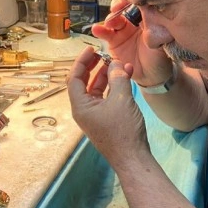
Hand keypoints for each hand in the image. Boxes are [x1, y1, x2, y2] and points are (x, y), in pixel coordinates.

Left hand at [68, 47, 148, 169]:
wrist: (133, 158)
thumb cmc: (123, 131)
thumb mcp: (121, 100)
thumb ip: (117, 78)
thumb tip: (115, 64)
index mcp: (81, 106)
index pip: (74, 78)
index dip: (82, 62)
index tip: (92, 49)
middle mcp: (84, 110)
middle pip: (84, 82)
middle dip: (94, 67)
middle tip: (103, 54)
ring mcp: (95, 115)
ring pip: (97, 89)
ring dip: (107, 75)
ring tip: (119, 63)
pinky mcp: (107, 119)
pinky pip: (107, 97)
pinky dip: (114, 86)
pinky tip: (125, 76)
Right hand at [91, 0, 171, 85]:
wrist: (152, 75)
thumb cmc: (161, 56)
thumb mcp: (162, 40)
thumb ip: (156, 26)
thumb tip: (152, 11)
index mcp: (147, 16)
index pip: (138, 1)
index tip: (130, 0)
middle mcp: (134, 20)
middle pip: (123, 6)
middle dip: (118, 6)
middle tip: (116, 9)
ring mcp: (122, 29)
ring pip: (114, 18)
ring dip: (110, 18)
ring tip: (110, 23)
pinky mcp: (113, 40)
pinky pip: (105, 33)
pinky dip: (100, 30)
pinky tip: (96, 29)